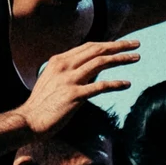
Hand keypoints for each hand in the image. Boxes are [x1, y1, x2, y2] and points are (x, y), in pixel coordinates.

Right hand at [20, 39, 138, 135]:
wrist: (29, 121)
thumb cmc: (41, 104)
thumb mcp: (53, 80)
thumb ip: (69, 72)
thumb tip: (92, 70)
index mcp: (59, 60)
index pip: (88, 47)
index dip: (107, 43)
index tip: (122, 44)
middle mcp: (65, 66)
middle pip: (97, 50)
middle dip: (119, 45)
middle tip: (136, 44)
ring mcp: (69, 80)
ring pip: (100, 62)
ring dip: (121, 59)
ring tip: (136, 58)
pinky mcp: (74, 95)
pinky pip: (100, 87)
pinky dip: (115, 84)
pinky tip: (126, 84)